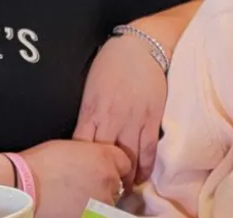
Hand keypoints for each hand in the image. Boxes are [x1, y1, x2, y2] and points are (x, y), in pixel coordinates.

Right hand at [21, 139, 130, 217]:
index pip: (124, 163)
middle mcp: (108, 179)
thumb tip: (96, 164)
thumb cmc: (41, 164)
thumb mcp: (72, 147)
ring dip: (96, 202)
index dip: (113, 167)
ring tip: (73, 198)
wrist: (24, 185)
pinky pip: (96, 213)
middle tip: (81, 185)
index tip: (103, 171)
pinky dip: (88, 211)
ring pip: (108, 203)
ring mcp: (102, 202)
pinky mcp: (93, 216)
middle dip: (104, 185)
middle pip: (116, 184)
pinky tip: (69, 206)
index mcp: (105, 157)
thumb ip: (92, 155)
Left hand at [73, 33, 166, 186]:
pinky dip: (146, 167)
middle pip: (103, 157)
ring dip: (126, 176)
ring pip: (128, 158)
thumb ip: (89, 113)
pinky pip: (148, 150)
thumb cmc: (111, 63)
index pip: (81, 146)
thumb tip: (85, 136)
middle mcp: (110, 118)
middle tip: (105, 185)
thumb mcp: (90, 87)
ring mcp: (132, 120)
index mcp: (91, 110)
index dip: (82, 163)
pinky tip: (143, 175)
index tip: (83, 172)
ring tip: (125, 186)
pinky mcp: (151, 119)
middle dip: (104, 174)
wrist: (140, 46)